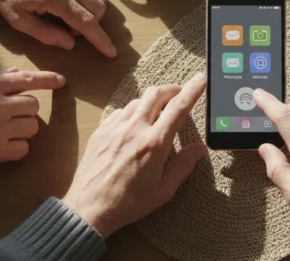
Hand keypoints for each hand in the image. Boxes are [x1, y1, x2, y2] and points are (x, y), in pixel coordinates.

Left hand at [0, 0, 115, 56]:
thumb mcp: (18, 21)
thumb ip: (46, 35)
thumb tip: (71, 44)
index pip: (87, 22)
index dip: (101, 40)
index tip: (111, 52)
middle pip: (98, 9)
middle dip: (92, 25)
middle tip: (69, 29)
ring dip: (93, 11)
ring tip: (70, 14)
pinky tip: (75, 1)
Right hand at [0, 68, 65, 174]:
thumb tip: (15, 74)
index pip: (26, 79)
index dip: (47, 80)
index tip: (61, 81)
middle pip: (34, 106)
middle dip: (26, 112)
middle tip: (9, 117)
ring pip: (32, 128)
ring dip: (22, 130)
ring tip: (2, 132)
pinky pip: (23, 149)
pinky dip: (16, 149)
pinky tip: (0, 146)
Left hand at [61, 73, 207, 237]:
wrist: (88, 209)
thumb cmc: (127, 203)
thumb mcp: (163, 190)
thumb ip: (183, 165)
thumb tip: (199, 148)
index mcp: (154, 143)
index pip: (178, 108)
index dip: (192, 90)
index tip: (201, 79)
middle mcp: (134, 129)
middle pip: (156, 93)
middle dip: (172, 88)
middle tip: (180, 94)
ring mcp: (115, 127)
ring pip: (138, 100)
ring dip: (152, 100)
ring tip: (158, 113)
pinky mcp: (101, 131)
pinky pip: (121, 111)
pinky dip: (133, 111)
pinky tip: (135, 124)